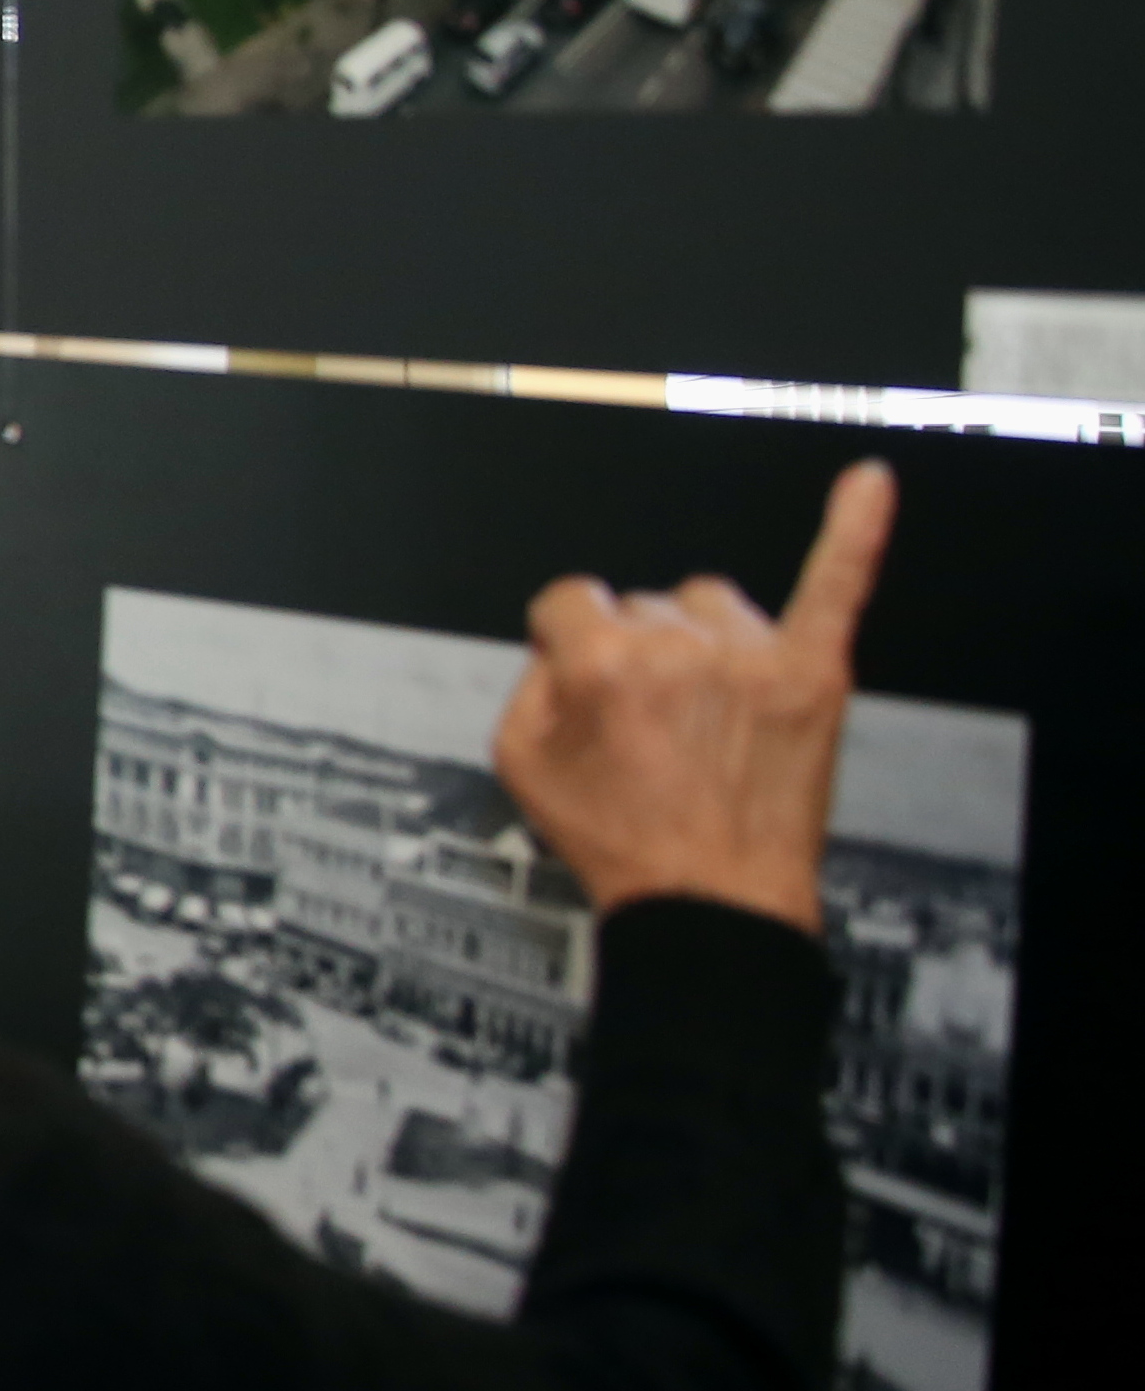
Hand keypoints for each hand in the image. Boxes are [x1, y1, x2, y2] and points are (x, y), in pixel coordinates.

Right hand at [494, 461, 890, 934]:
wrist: (712, 906)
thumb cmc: (625, 845)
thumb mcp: (521, 767)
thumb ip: (527, 683)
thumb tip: (560, 647)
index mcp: (601, 664)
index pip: (570, 601)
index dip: (570, 644)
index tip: (586, 684)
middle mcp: (679, 648)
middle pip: (644, 602)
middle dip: (638, 652)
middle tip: (651, 727)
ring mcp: (754, 658)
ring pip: (711, 600)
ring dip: (702, 638)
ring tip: (708, 708)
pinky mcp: (815, 675)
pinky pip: (837, 583)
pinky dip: (856, 531)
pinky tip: (869, 484)